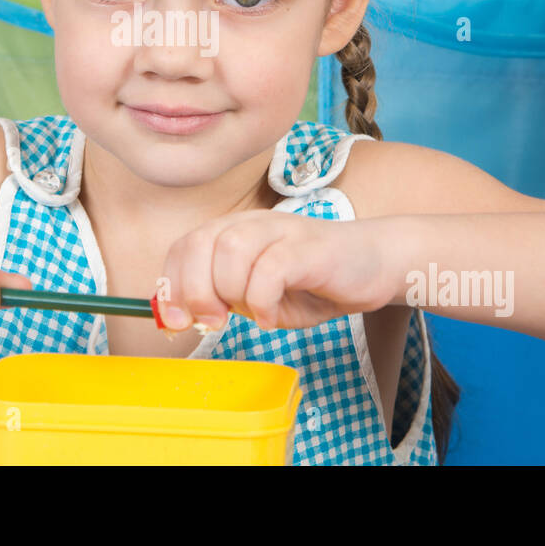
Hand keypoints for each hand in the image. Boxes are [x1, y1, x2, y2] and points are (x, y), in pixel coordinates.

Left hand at [157, 210, 402, 331]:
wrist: (373, 265)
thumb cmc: (313, 283)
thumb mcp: (257, 297)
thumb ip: (222, 302)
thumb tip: (180, 318)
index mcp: (233, 232)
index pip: (184, 246)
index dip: (171, 285)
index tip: (175, 322)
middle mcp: (252, 223)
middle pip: (200, 243)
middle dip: (195, 291)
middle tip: (214, 321)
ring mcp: (281, 230)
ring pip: (230, 250)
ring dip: (230, 292)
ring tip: (248, 314)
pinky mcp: (307, 247)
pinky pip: (270, 269)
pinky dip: (263, 301)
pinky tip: (272, 316)